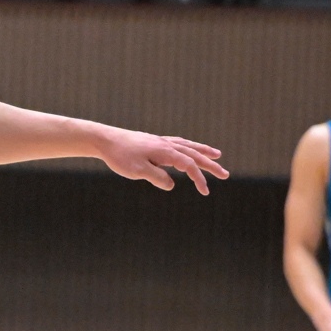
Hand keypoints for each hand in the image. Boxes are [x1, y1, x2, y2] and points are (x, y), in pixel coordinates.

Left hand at [89, 127, 227, 193]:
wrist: (106, 140)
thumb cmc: (120, 156)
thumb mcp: (137, 171)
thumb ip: (156, 177)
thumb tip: (172, 185)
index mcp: (165, 152)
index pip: (189, 165)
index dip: (199, 178)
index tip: (206, 191)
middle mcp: (167, 144)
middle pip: (194, 154)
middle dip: (211, 164)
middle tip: (225, 174)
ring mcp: (162, 142)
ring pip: (188, 146)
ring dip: (204, 151)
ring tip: (217, 155)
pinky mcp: (155, 142)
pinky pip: (179, 143)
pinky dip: (189, 146)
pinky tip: (191, 149)